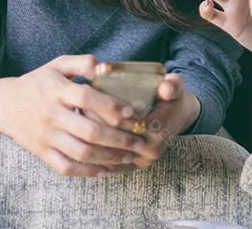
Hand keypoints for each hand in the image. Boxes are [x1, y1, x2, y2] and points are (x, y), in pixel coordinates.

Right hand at [0, 55, 161, 177]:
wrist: (3, 104)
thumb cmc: (37, 82)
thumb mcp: (57, 65)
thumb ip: (82, 62)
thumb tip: (105, 66)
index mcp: (56, 90)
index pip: (86, 98)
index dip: (110, 106)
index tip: (131, 113)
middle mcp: (51, 115)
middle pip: (88, 131)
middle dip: (119, 139)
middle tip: (140, 141)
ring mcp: (46, 136)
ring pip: (81, 153)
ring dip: (109, 158)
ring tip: (130, 157)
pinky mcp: (42, 153)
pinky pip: (66, 167)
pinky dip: (88, 172)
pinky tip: (106, 170)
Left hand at [85, 73, 200, 169]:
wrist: (178, 116)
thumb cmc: (172, 98)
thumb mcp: (175, 88)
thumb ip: (172, 85)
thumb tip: (165, 88)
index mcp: (158, 131)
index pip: (124, 124)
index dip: (103, 112)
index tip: (86, 100)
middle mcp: (150, 151)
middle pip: (112, 139)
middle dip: (93, 125)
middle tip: (76, 110)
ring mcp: (141, 161)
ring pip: (108, 154)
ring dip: (90, 141)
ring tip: (74, 124)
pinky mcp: (133, 166)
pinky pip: (109, 165)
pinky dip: (95, 155)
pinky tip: (79, 143)